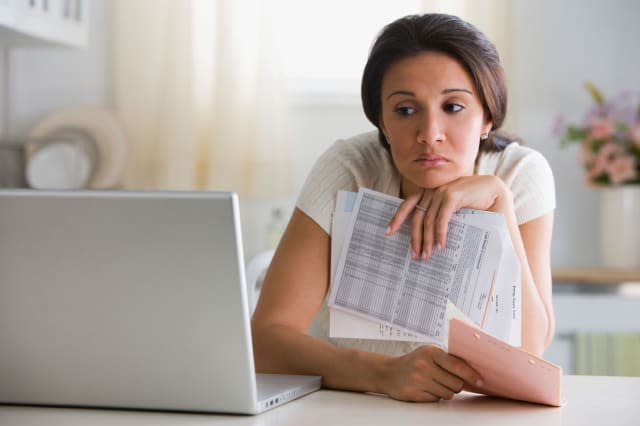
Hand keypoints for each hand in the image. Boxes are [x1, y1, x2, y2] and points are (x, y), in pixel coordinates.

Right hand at [382, 344, 481, 401]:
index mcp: (431, 352)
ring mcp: (418, 380)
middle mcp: (424, 365)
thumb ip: (447, 359)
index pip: (457, 365)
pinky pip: (437, 399)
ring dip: (446, 391)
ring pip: (448, 393)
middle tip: (449, 381)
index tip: (480, 380)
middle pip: (455, 383)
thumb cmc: (414, 362)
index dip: (471, 374)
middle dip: (457, 385)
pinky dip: (435, 396)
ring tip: (435, 383)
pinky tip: (426, 388)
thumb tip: (472, 371)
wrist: (388, 372)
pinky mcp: (415, 394)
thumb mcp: (428, 353)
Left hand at [386, 175, 510, 259]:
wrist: (494, 192)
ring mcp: (441, 190)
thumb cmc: (473, 205)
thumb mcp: (452, 212)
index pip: (409, 205)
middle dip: (414, 237)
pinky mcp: (452, 194)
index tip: (388, 232)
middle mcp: (433, 190)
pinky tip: (441, 245)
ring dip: (427, 240)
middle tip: (414, 255)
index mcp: (430, 192)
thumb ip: (438, 217)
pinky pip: (441, 218)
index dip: (397, 218)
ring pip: (428, 219)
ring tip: (427, 255)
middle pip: (417, 216)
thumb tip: (425, 239)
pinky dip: (440, 232)